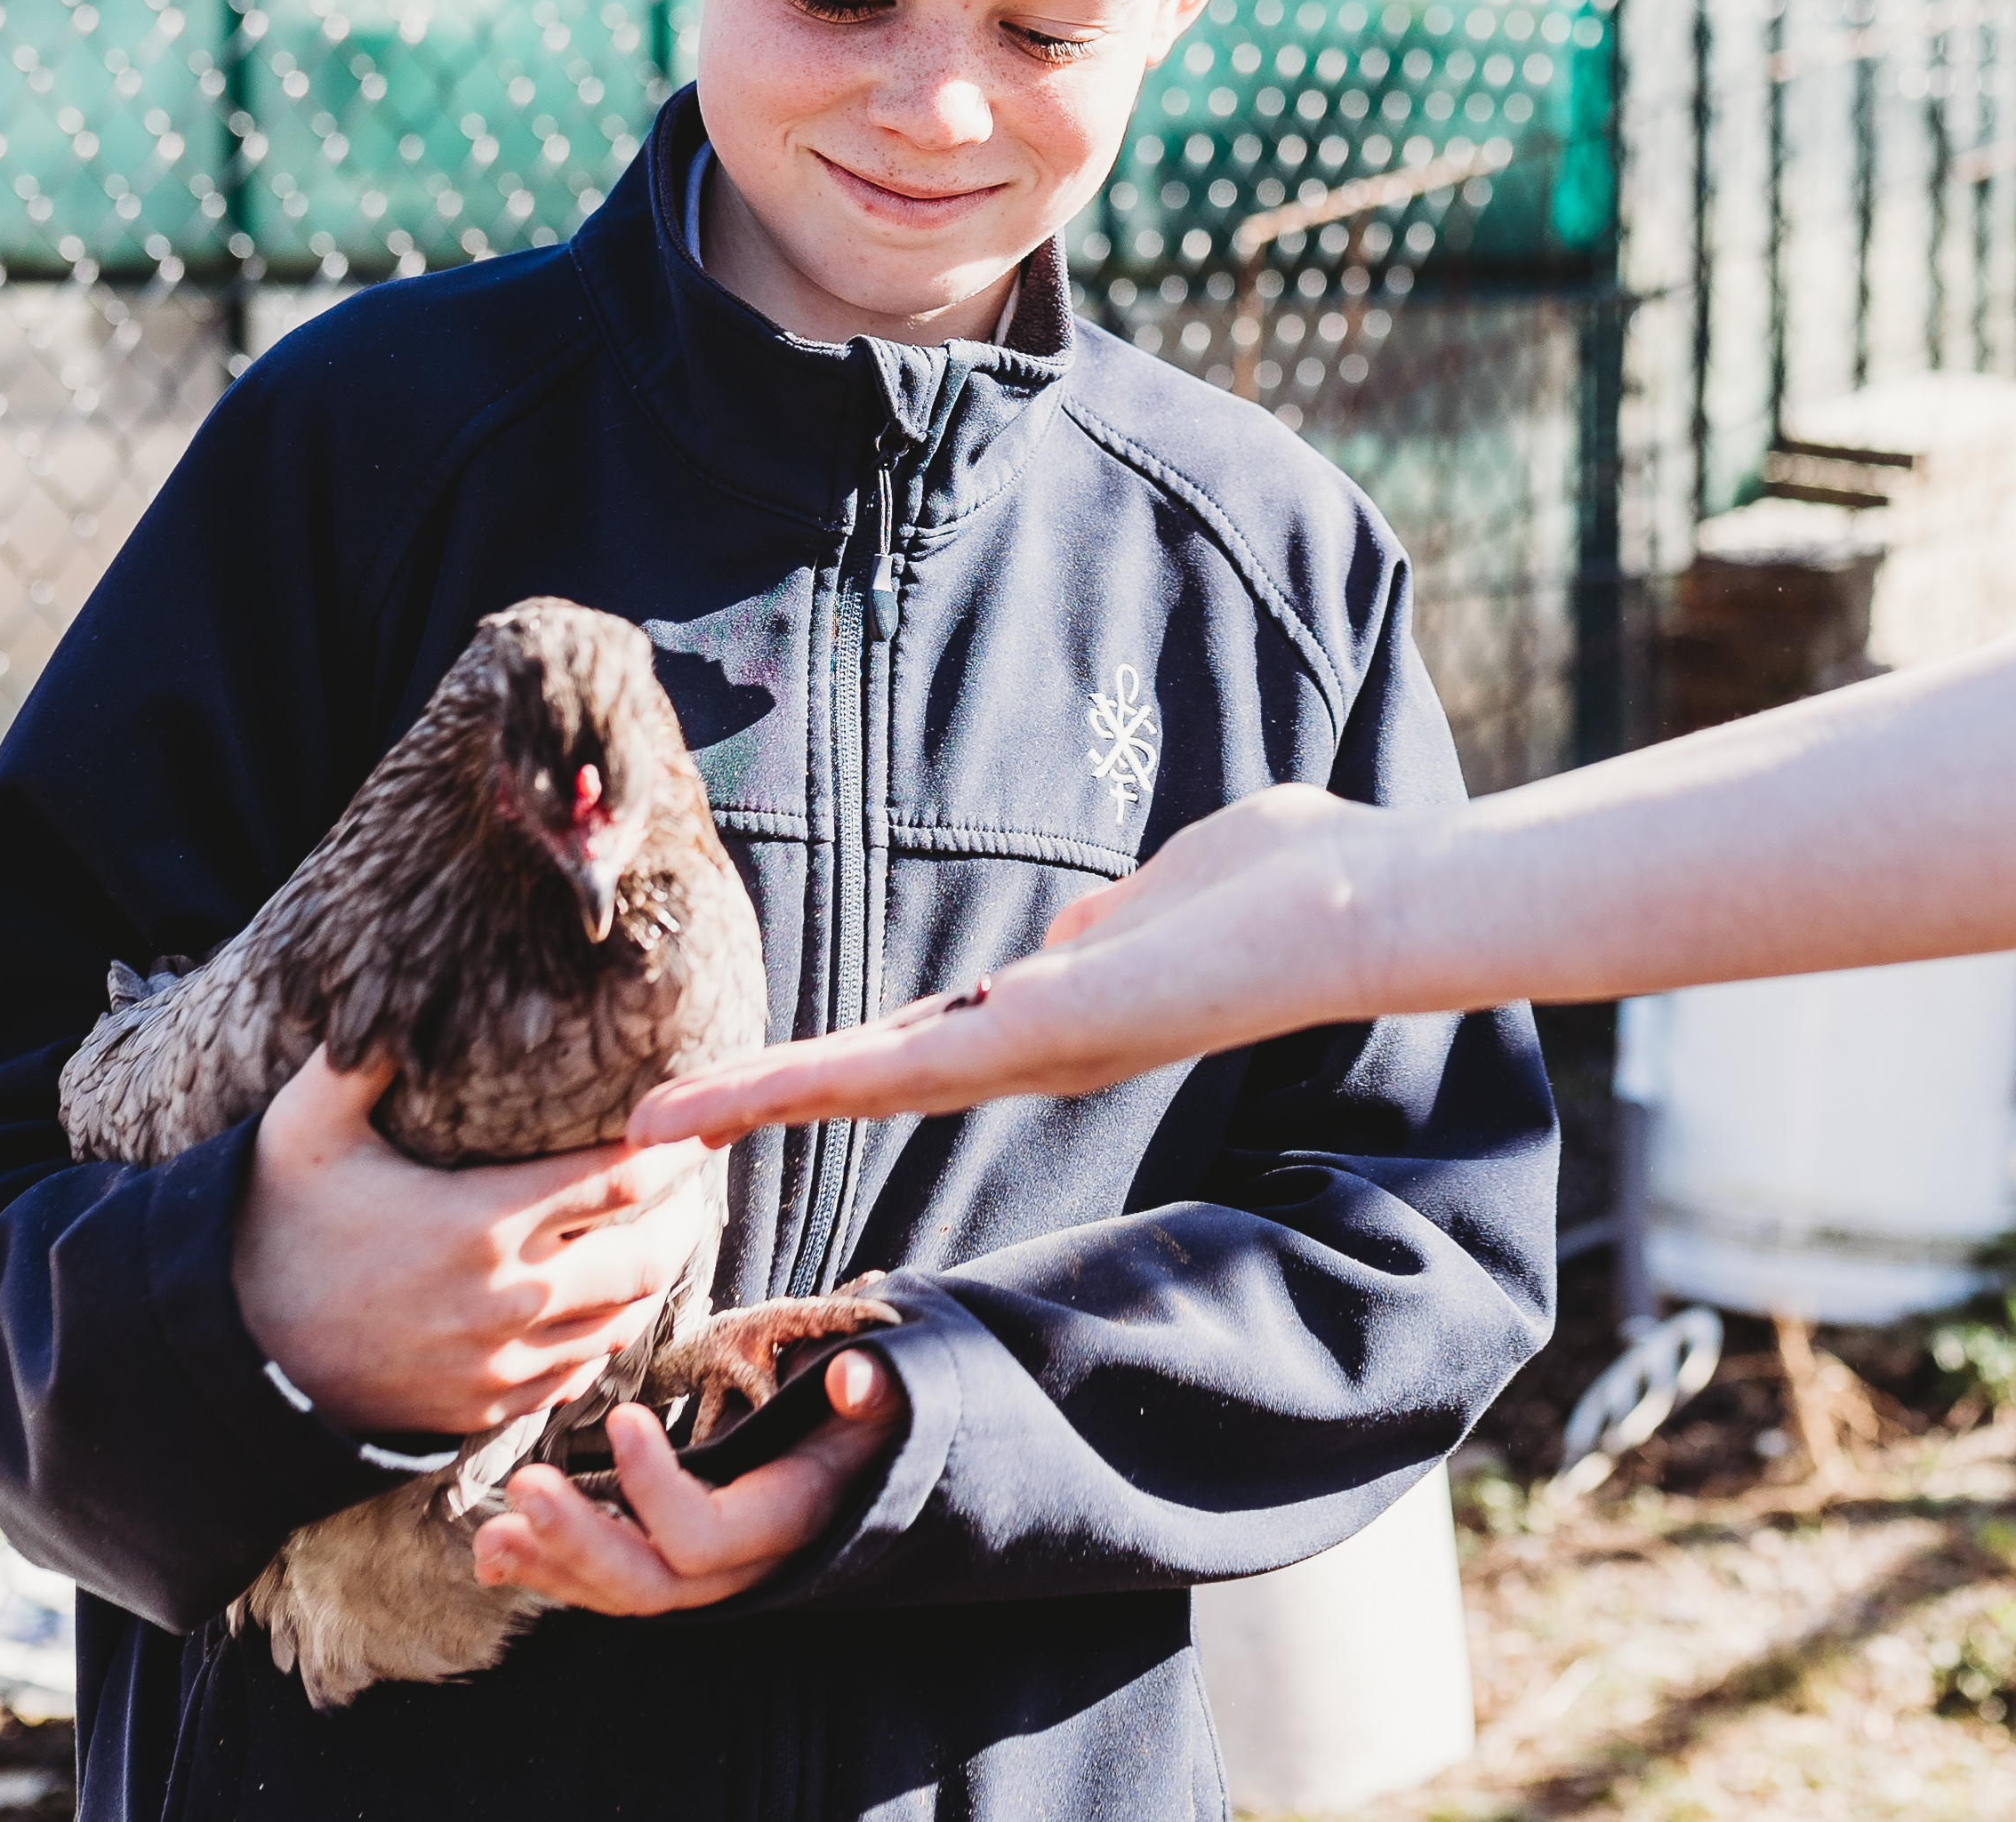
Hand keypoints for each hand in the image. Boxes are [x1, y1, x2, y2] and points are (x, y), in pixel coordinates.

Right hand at [231, 1048, 711, 1438]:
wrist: (229, 1353)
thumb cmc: (272, 1226)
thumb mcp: (304, 1131)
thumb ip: (357, 1059)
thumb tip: (390, 980)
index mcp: (480, 1223)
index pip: (621, 1183)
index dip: (674, 1153)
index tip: (698, 1125)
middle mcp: (504, 1301)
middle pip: (647, 1260)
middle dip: (683, 1217)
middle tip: (690, 1182)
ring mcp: (497, 1363)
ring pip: (623, 1323)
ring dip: (653, 1278)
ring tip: (661, 1234)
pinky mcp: (481, 1408)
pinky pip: (576, 1376)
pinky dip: (604, 1338)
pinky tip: (604, 1302)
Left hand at [462, 1347, 906, 1613]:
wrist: (882, 1455)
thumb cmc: (878, 1414)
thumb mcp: (891, 1394)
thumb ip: (878, 1386)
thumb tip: (851, 1380)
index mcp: (793, 1518)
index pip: (709, 1535)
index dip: (658, 1490)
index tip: (623, 1418)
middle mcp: (751, 1565)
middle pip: (654, 1583)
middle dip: (581, 1542)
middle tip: (525, 1486)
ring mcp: (714, 1573)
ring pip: (625, 1594)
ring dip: (553, 1566)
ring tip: (490, 1536)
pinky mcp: (683, 1565)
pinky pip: (614, 1584)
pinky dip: (554, 1572)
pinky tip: (499, 1555)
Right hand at [630, 787, 1419, 1142]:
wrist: (1353, 910)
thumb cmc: (1285, 887)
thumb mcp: (1165, 901)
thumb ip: (1109, 926)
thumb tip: (1074, 943)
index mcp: (1058, 1017)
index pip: (921, 1048)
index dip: (832, 1067)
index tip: (752, 1080)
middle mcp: (1034, 1049)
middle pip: (873, 1078)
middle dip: (768, 1098)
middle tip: (664, 1126)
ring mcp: (1030, 1049)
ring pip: (868, 1080)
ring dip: (761, 1099)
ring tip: (662, 1122)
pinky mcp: (1035, 1037)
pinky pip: (901, 1065)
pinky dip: (806, 1082)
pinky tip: (732, 1099)